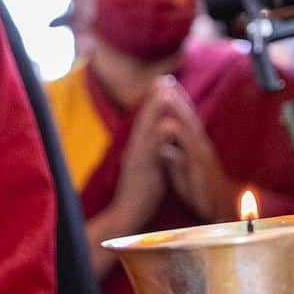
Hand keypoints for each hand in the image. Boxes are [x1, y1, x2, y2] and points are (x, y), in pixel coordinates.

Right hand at [108, 82, 168, 234]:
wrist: (126, 216)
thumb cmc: (140, 194)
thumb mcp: (148, 167)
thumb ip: (153, 151)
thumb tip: (161, 137)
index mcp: (138, 149)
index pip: (147, 121)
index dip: (155, 102)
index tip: (163, 82)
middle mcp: (136, 150)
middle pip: (146, 119)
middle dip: (155, 98)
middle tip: (164, 77)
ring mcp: (138, 159)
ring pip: (147, 130)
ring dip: (156, 110)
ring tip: (165, 91)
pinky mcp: (143, 171)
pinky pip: (152, 152)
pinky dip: (159, 137)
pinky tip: (166, 124)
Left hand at [157, 80, 238, 221]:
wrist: (216, 213)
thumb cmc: (198, 192)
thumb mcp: (181, 172)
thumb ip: (173, 157)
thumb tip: (164, 145)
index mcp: (194, 147)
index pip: (184, 120)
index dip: (174, 102)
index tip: (162, 84)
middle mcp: (200, 148)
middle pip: (188, 118)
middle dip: (177, 98)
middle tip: (163, 79)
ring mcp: (202, 157)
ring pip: (190, 129)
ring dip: (178, 111)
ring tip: (165, 94)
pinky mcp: (201, 169)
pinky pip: (188, 150)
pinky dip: (178, 136)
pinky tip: (166, 125)